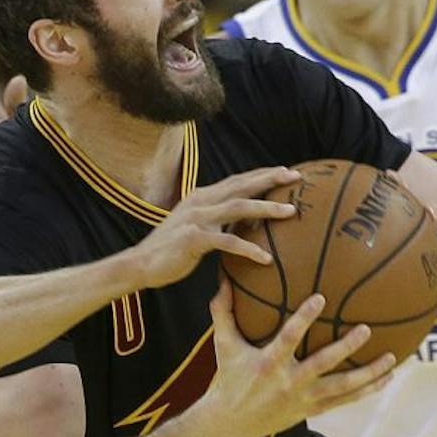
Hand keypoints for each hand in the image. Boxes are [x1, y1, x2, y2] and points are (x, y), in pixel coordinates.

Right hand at [129, 167, 301, 288]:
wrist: (140, 264)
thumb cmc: (170, 250)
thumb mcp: (195, 227)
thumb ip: (217, 220)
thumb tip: (244, 222)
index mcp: (201, 197)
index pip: (237, 180)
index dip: (262, 175)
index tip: (287, 172)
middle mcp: (200, 201)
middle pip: (241, 186)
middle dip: (270, 180)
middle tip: (296, 176)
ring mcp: (196, 218)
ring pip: (239, 208)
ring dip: (267, 209)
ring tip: (291, 212)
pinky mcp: (193, 238)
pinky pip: (227, 242)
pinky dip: (249, 249)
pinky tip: (266, 258)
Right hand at [209, 282, 395, 436]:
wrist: (232, 422)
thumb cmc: (228, 378)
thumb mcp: (223, 345)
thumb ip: (223, 312)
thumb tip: (223, 280)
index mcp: (269, 362)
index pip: (289, 336)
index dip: (305, 317)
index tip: (321, 297)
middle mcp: (289, 381)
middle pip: (324, 363)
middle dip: (346, 347)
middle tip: (366, 329)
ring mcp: (304, 397)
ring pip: (342, 386)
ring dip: (369, 373)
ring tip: (391, 359)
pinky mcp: (313, 409)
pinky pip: (345, 399)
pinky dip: (367, 390)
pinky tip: (386, 378)